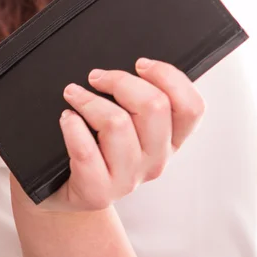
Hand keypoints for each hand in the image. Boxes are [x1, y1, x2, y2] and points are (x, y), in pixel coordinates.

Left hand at [14, 58, 204, 212]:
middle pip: (154, 106)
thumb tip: (135, 63)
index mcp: (170, 141)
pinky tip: (67, 119)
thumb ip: (137, 100)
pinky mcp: (98, 192)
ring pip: (117, 124)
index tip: (140, 63)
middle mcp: (155, 161)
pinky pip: (86, 152)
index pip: (191, 107)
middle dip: (121, 81)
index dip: (168, 76)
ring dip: (89, 101)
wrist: (65, 192)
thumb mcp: (127, 125)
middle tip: (96, 76)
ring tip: (72, 95)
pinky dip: (73, 128)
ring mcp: (127, 179)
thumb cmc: (95, 149)